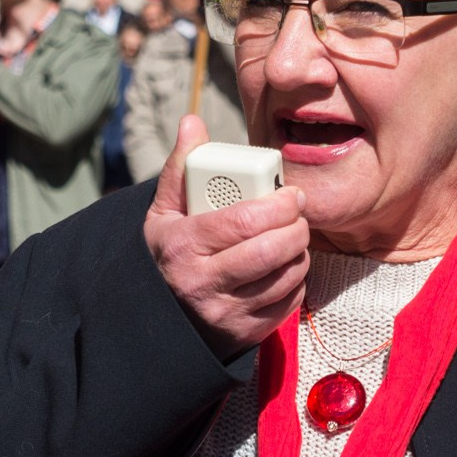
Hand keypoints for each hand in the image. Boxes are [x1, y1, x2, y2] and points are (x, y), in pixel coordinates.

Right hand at [144, 115, 309, 358]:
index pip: (243, 222)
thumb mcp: (164, 213)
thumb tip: (193, 123)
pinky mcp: (244, 333)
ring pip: (284, 277)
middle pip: (269, 251)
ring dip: (300, 252)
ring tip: (293, 237)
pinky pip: (288, 302)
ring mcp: (225, 313)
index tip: (290, 194)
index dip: (277, 205)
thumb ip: (181, 167)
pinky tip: (286, 266)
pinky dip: (297, 280)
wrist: (157, 318)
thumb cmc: (167, 255)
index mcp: (183, 246)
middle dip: (296, 228)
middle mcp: (202, 283)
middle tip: (298, 214)